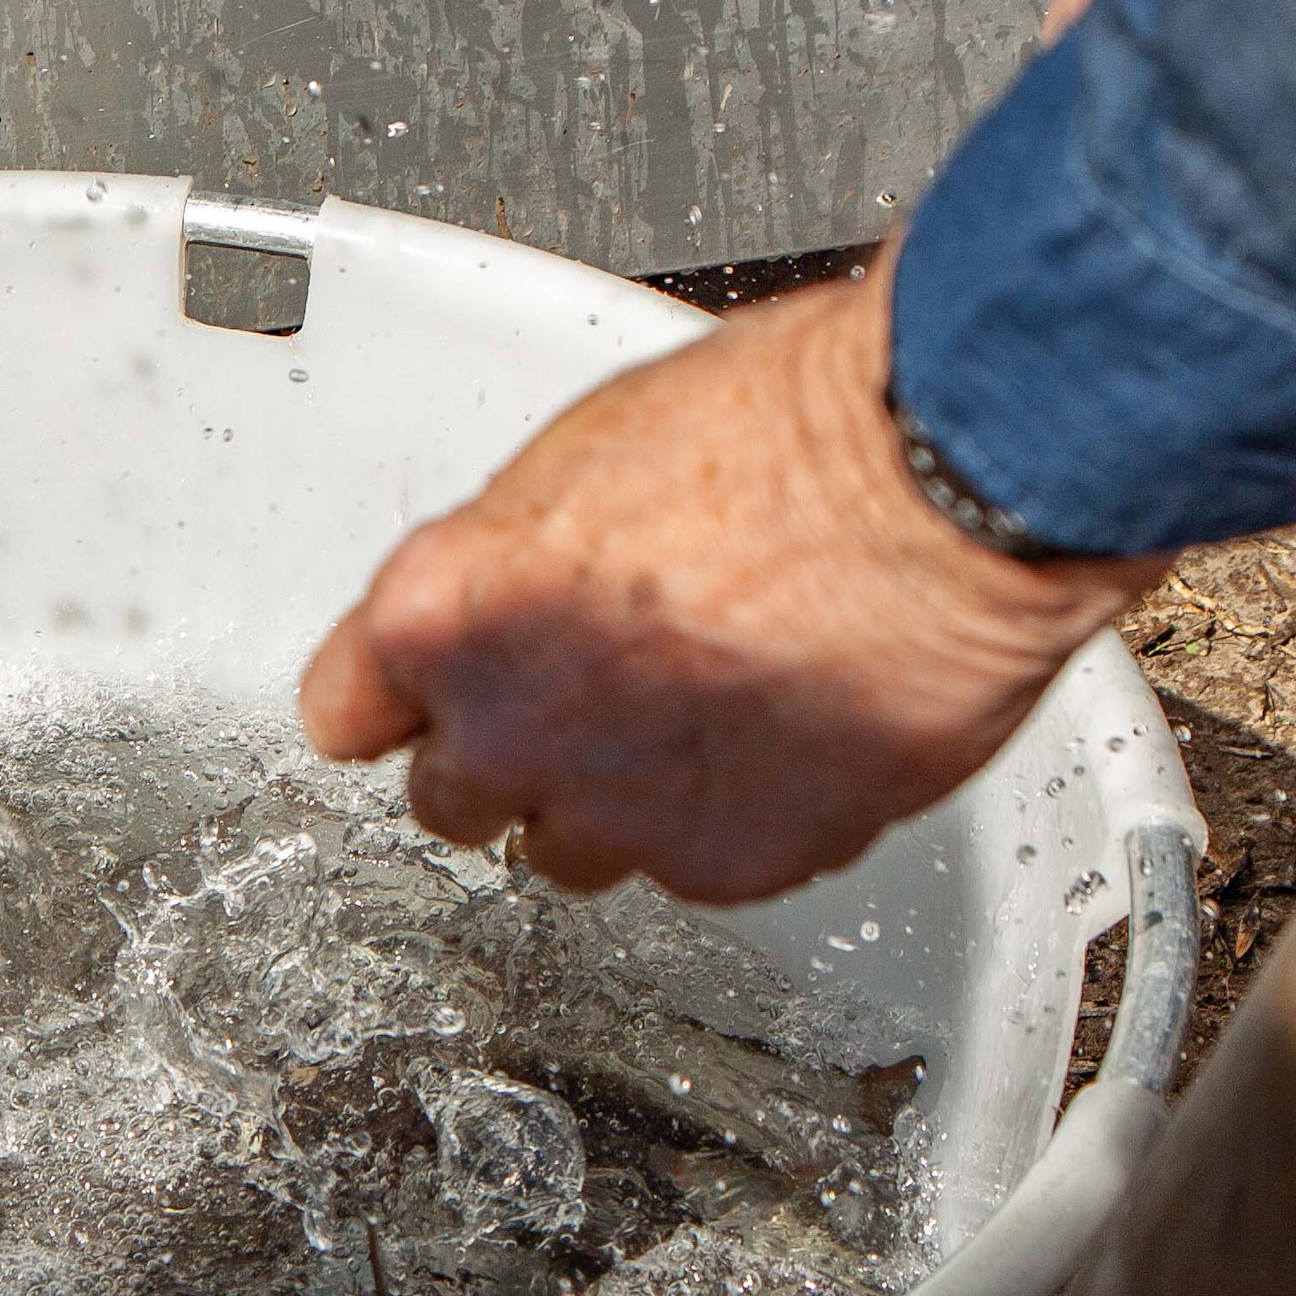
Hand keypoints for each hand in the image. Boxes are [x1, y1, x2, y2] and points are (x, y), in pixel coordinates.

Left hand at [299, 273, 1166, 902]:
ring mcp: (619, 810)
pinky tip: (780, 734)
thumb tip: (513, 600)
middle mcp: (513, 729)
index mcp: (446, 614)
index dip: (401, 696)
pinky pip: (695, 867)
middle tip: (587, 694)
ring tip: (702, 710)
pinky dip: (731, 818)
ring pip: (571, 851)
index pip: (346, 712)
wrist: (950, 480)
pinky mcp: (730, 865)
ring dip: (614, 800)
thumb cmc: (793, 428)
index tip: (420, 698)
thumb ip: (516, 561)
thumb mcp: (585, 454)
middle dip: (508, 754)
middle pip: (452, 800)